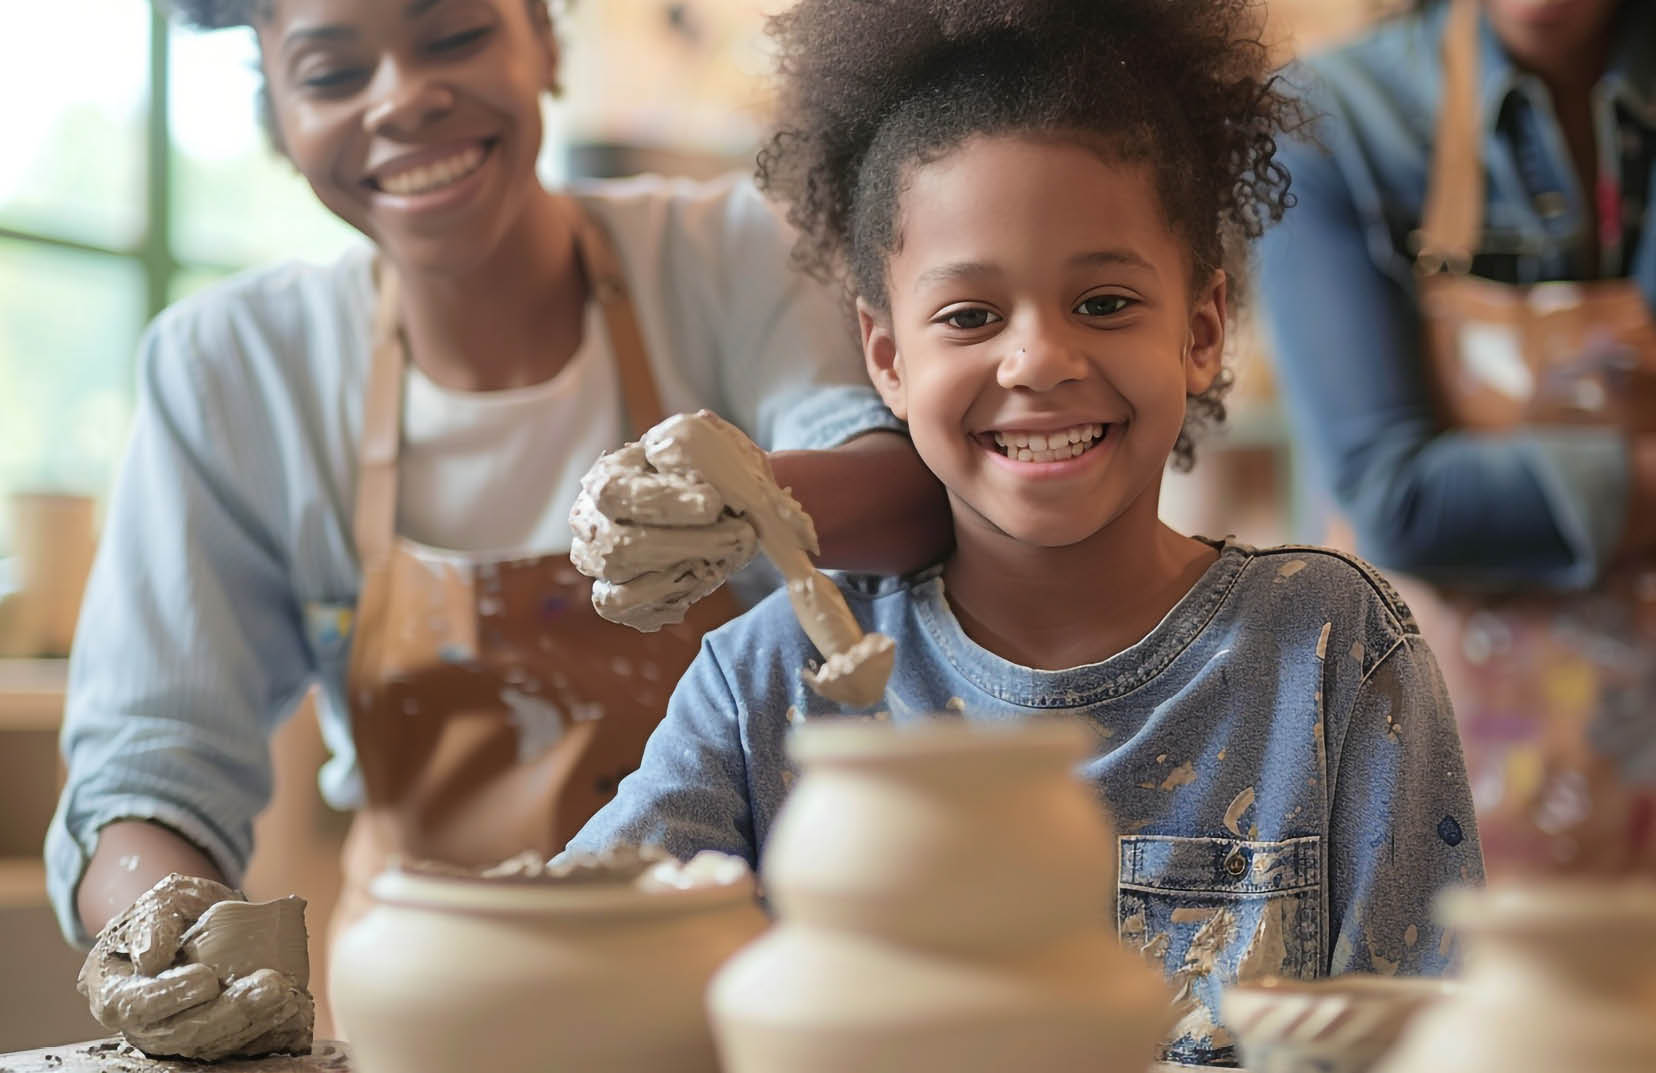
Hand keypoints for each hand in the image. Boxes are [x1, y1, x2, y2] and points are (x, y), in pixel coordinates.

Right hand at [78, 874, 313, 1059]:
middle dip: (228, 1012)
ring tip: (287, 995)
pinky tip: (293, 1010)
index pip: (136, 1003)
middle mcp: (143, 1025)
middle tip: (270, 986)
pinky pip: (236, 1045)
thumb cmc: (170, 914)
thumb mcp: (160, 902)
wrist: (194, 928)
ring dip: (253, 1022)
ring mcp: (178, 1036)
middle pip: (180, 1032)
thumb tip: (150, 956)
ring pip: (211, 1043)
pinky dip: (266, 1031)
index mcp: (116, 992)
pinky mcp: (211, 1039)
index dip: (170, 995)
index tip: (206, 978)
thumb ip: (151, 922)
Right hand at [570, 411, 813, 630]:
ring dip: (679, 577)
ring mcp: (597, 563)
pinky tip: (698, 580)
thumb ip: (695, 443)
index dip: (667, 503)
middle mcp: (591, 522)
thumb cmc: (703, 471)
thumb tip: (679, 444)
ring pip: (620, 586)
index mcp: (607, 478)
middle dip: (689, 544)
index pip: (620, 494)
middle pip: (623, 547)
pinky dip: (662, 602)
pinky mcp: (611, 595)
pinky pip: (624, 609)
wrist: (713, 502)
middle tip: (740, 536)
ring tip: (722, 559)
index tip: (715, 503)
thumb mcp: (703, 444)